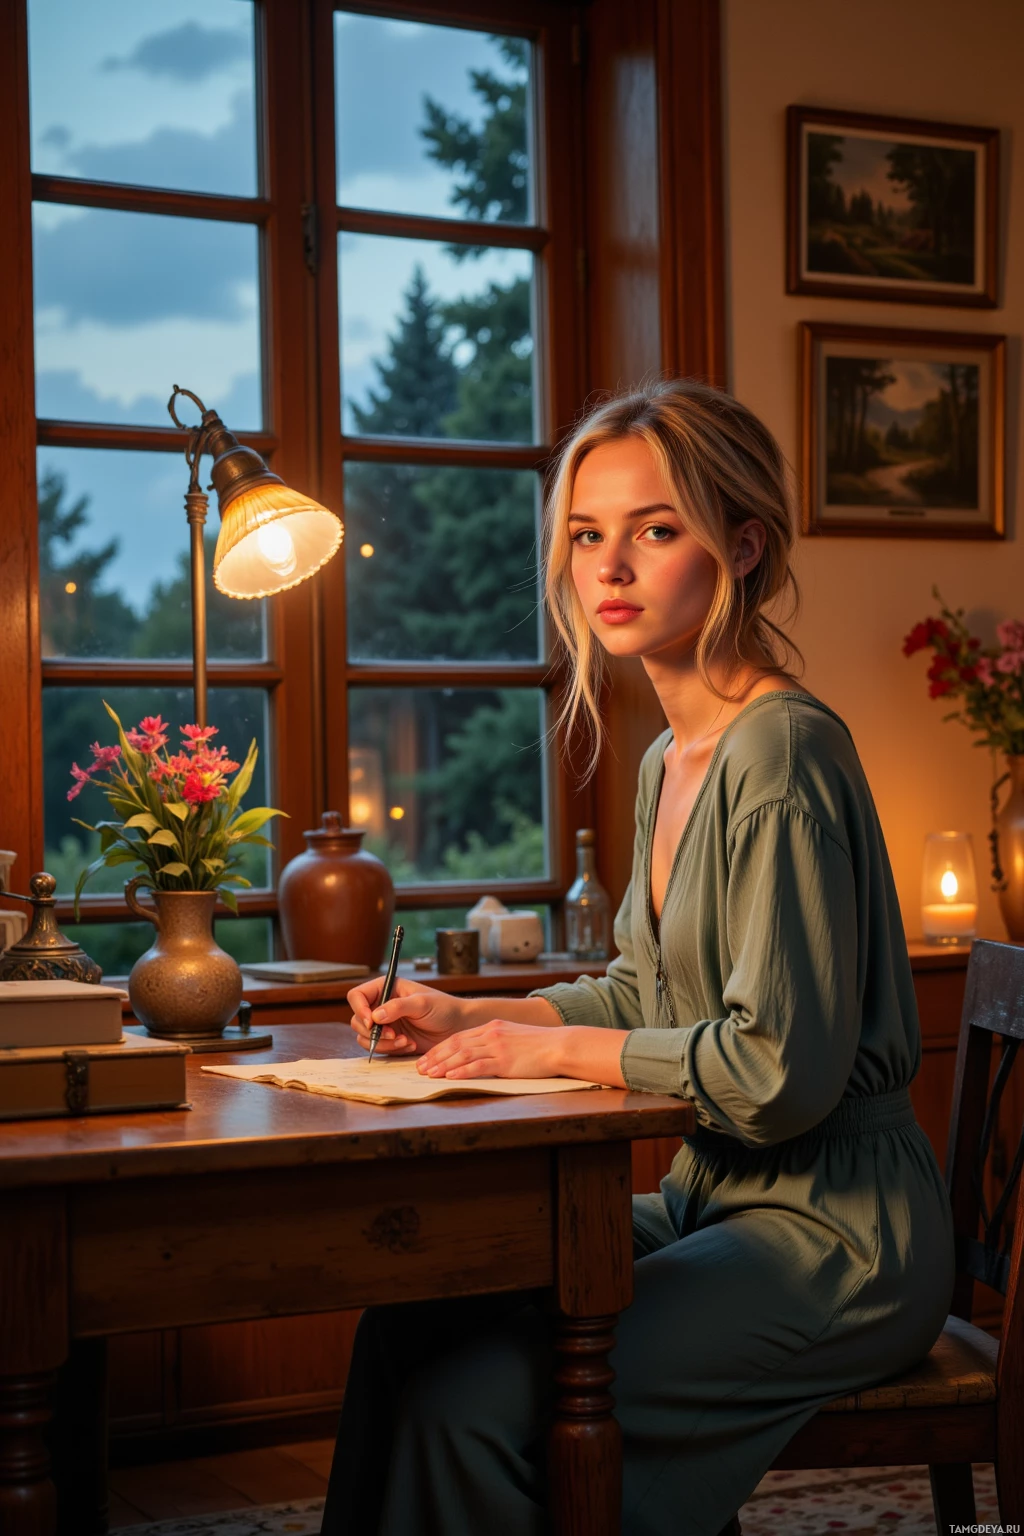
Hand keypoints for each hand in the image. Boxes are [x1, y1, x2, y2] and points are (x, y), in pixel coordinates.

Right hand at [347, 975, 468, 1056]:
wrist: (456, 1027)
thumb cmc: (443, 1008)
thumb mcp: (422, 1003)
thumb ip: (398, 1007)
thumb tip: (375, 1016)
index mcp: (386, 989)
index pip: (357, 996)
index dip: (359, 1009)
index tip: (371, 1022)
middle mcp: (381, 1005)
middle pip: (357, 1020)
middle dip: (373, 1031)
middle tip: (394, 1035)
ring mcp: (385, 1024)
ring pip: (364, 1037)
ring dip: (383, 1043)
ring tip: (405, 1041)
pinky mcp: (390, 1040)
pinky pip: (378, 1048)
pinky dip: (391, 1050)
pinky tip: (409, 1045)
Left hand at [418, 1019, 563, 1079]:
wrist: (558, 1045)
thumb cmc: (538, 1045)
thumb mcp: (512, 1036)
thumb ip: (495, 1041)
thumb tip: (479, 1052)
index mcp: (491, 1028)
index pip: (458, 1037)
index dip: (439, 1049)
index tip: (426, 1058)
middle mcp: (491, 1034)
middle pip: (455, 1045)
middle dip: (435, 1057)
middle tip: (420, 1068)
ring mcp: (498, 1047)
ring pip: (463, 1055)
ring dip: (443, 1065)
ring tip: (429, 1074)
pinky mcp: (505, 1061)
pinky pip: (479, 1066)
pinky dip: (462, 1072)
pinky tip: (451, 1077)